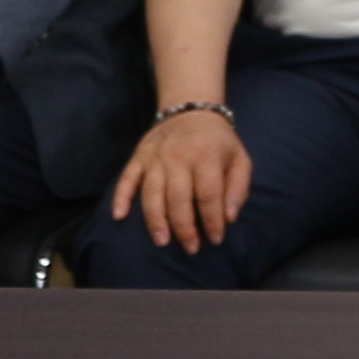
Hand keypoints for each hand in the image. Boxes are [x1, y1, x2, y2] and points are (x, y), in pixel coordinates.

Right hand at [109, 105, 251, 251]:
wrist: (190, 111)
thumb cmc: (218, 141)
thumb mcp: (239, 158)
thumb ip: (238, 187)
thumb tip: (229, 217)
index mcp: (206, 155)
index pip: (208, 194)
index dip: (212, 220)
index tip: (215, 239)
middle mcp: (178, 156)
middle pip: (178, 198)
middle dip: (185, 227)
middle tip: (191, 248)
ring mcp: (155, 157)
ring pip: (152, 193)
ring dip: (156, 220)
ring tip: (163, 241)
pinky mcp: (138, 157)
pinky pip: (126, 178)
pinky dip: (121, 197)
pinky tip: (119, 216)